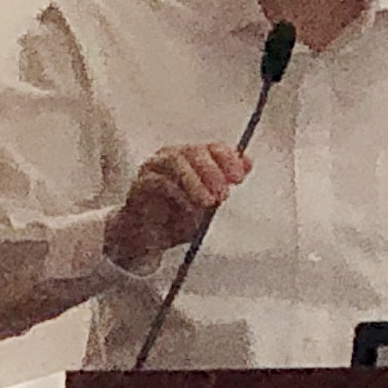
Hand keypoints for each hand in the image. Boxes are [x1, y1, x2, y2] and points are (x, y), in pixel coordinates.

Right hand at [108, 142, 250, 270]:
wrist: (148, 238)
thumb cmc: (179, 218)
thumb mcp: (208, 205)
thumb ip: (225, 183)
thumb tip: (248, 163)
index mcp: (194, 158)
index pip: (214, 148)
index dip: (229, 160)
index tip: (239, 178)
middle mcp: (173, 156)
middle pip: (195, 151)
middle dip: (213, 171)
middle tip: (223, 194)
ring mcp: (154, 167)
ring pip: (176, 161)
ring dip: (195, 181)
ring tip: (208, 202)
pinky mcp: (140, 183)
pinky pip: (159, 181)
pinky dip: (178, 194)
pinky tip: (190, 209)